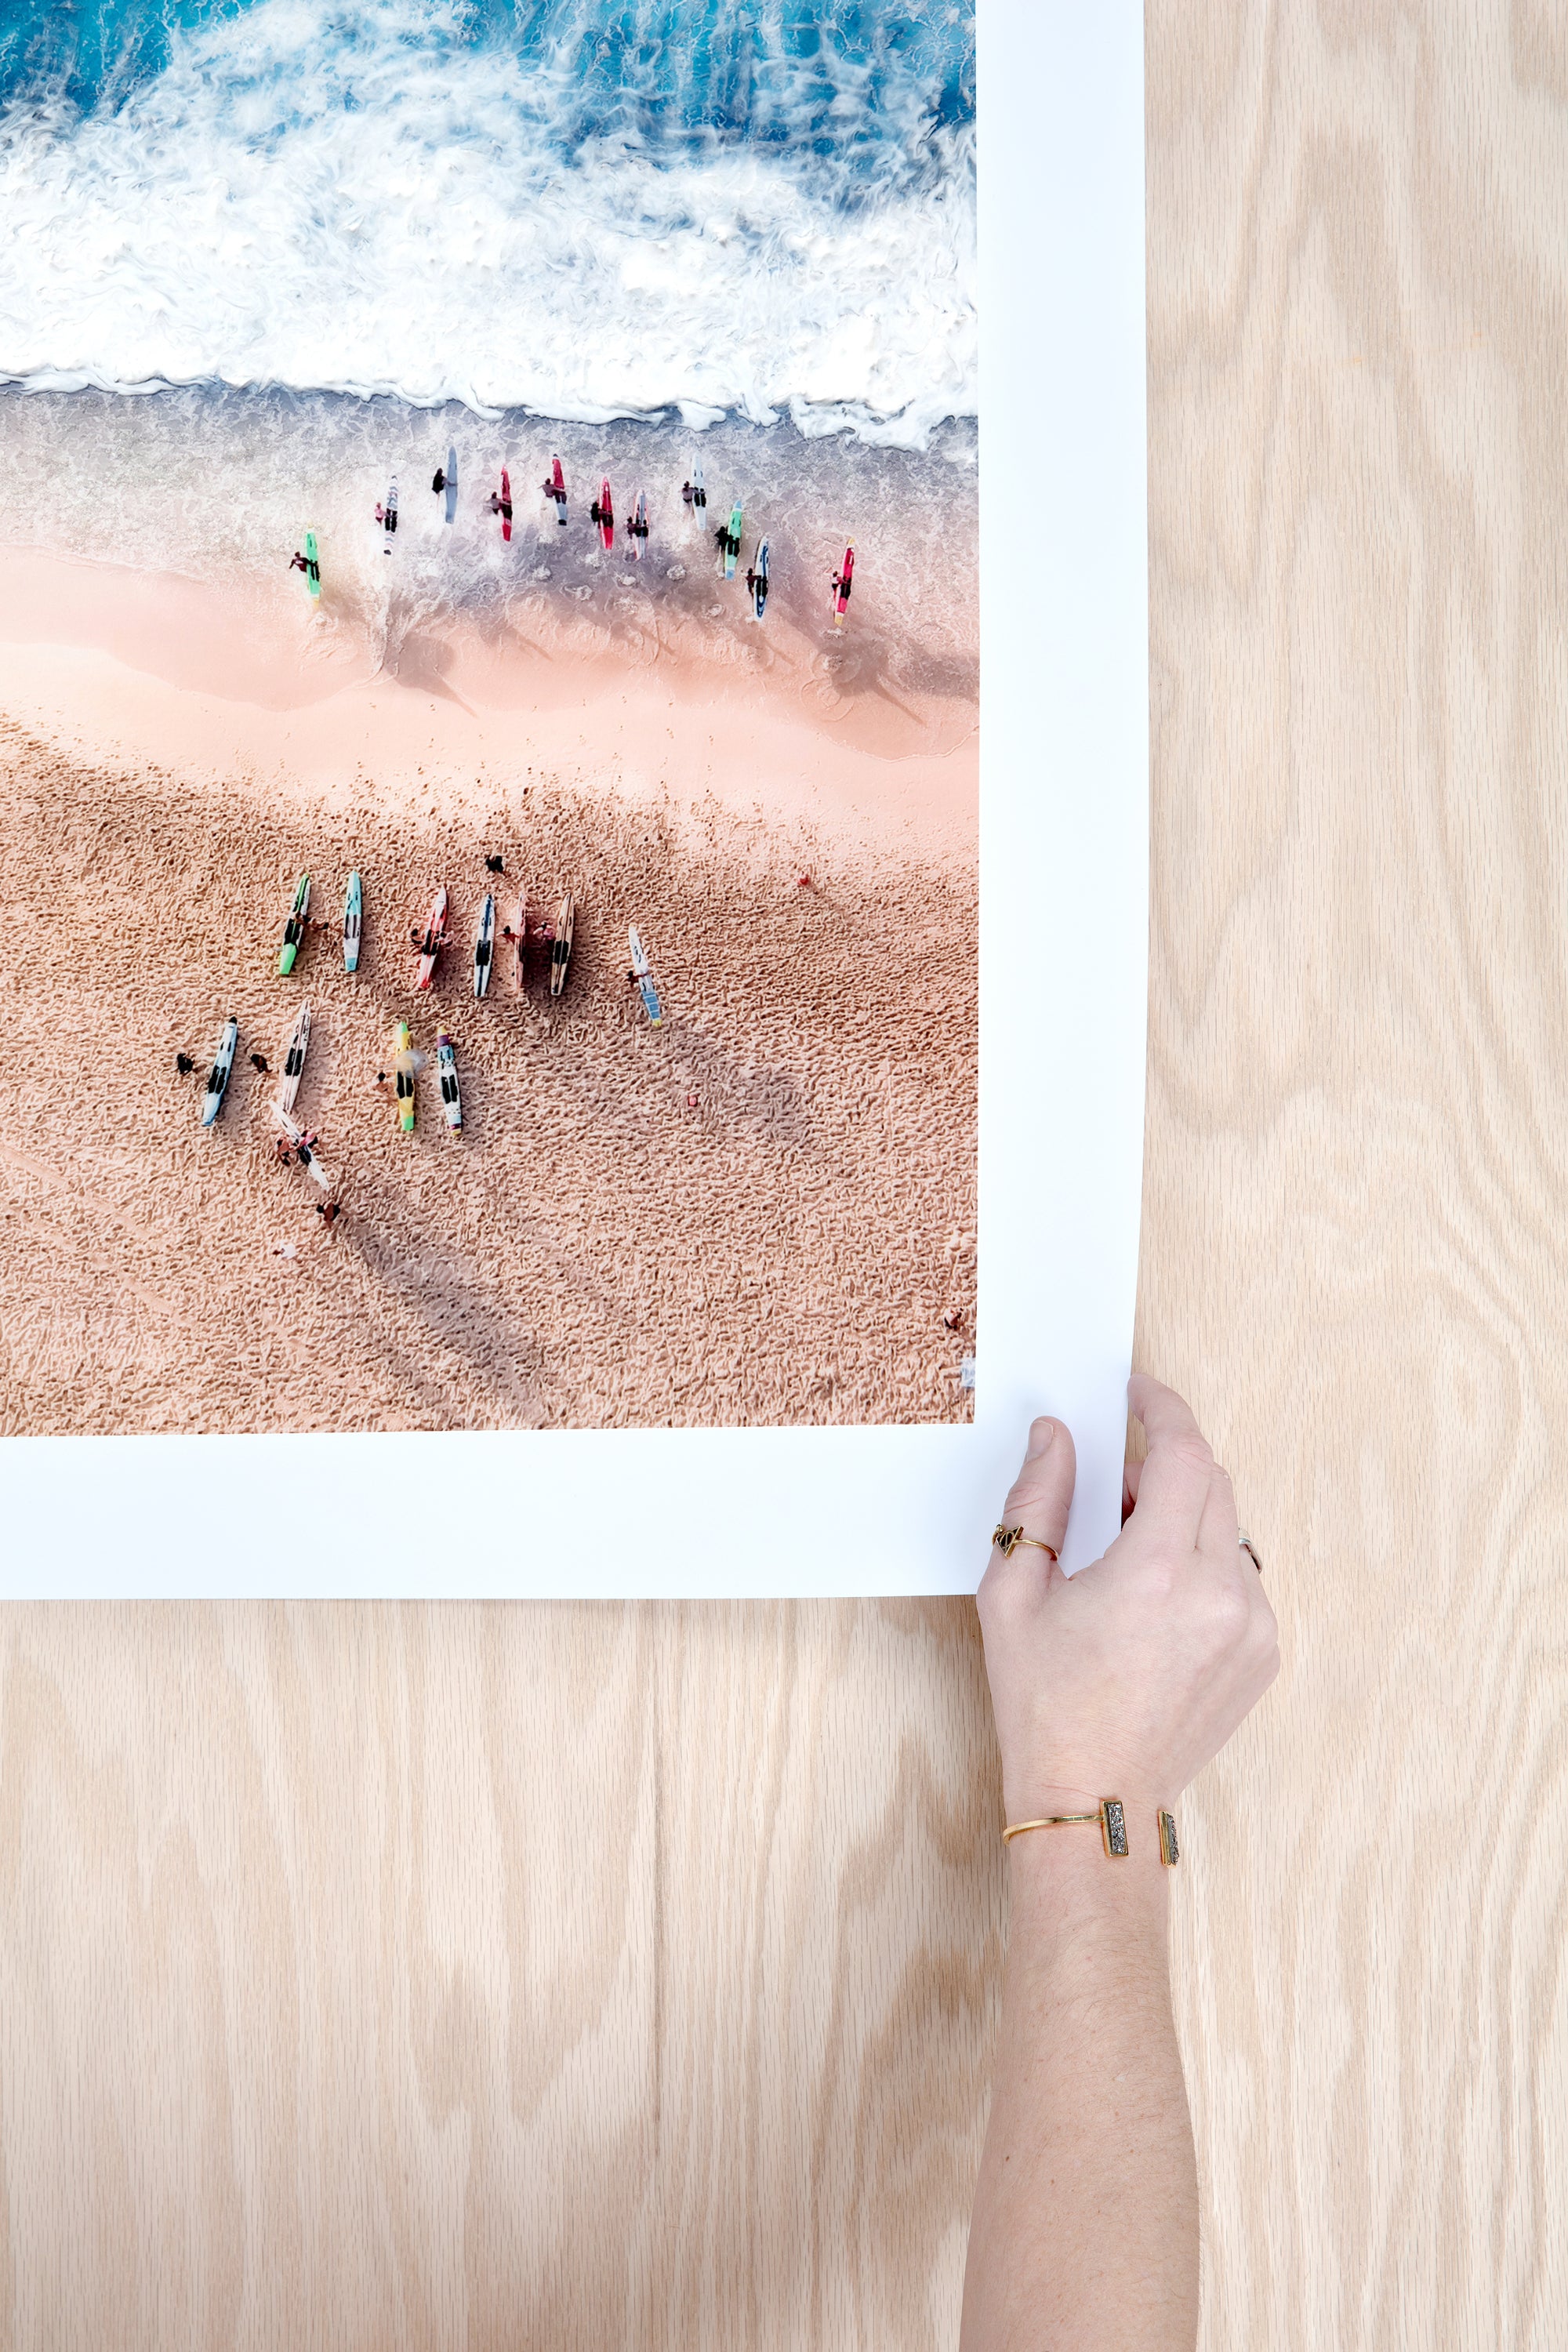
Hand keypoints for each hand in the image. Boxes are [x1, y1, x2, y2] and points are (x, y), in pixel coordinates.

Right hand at [977, 1376, 1278, 1819]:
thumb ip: (1037, 1500)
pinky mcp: (1265, 1653)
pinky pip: (1241, 1576)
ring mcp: (1252, 1625)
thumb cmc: (1046, 1704)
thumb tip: (1056, 1437)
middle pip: (1212, 1480)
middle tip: (1114, 1480)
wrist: (1092, 1798)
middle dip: (1165, 1462)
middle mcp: (1219, 1594)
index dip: (1161, 1408)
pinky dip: (1204, 1564)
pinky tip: (1156, 1599)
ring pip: (1228, 1527)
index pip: (1183, 1452)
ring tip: (1129, 1552)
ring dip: (1184, 1516)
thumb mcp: (1013, 1593)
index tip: (1138, 1394)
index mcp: (1156, 1572)